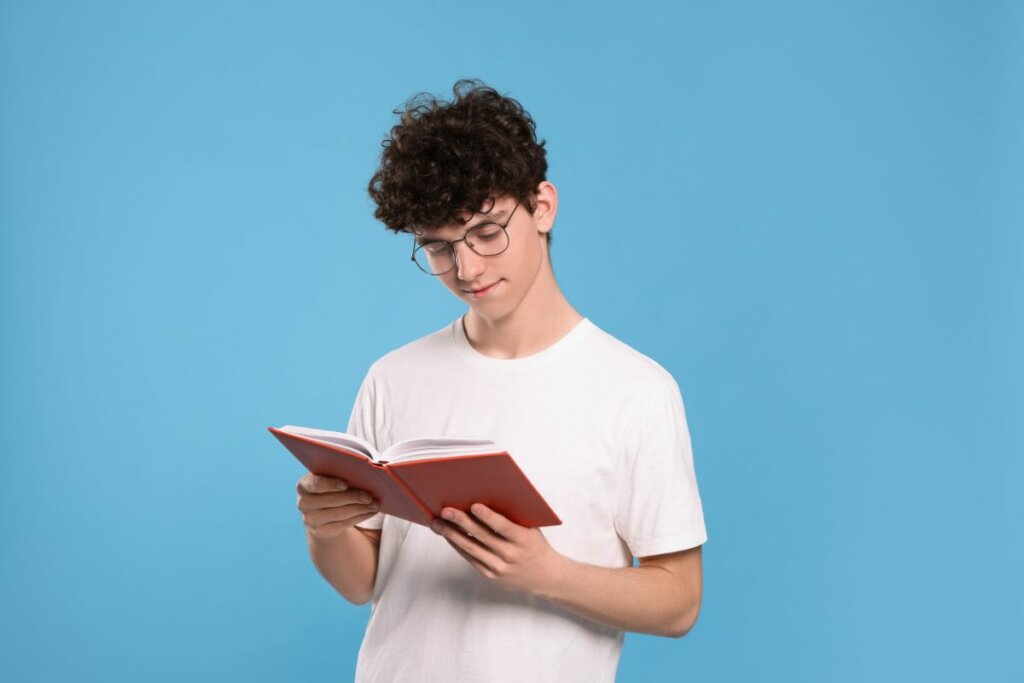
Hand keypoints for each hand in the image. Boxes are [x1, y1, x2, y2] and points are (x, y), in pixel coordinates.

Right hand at [296, 473, 378, 539]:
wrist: (320, 510)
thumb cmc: (329, 487)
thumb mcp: (329, 478)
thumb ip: (339, 474)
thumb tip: (364, 474)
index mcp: (304, 485)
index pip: (315, 484)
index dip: (330, 484)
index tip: (346, 484)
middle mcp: (304, 503)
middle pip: (331, 500)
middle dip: (352, 498)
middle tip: (369, 496)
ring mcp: (311, 520)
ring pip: (339, 514)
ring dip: (360, 509)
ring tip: (375, 504)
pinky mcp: (321, 531)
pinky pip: (344, 524)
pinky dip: (360, 517)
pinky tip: (370, 511)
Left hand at [430, 503, 566, 595]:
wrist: (545, 576)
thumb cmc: (535, 545)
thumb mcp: (532, 529)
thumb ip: (513, 517)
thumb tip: (486, 498)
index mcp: (524, 540)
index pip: (503, 526)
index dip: (488, 516)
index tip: (473, 505)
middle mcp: (511, 555)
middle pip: (481, 536)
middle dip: (461, 522)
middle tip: (445, 511)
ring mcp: (500, 567)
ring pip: (471, 549)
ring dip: (452, 535)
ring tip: (437, 523)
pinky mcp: (491, 576)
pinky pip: (470, 559)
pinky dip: (457, 546)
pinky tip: (448, 535)